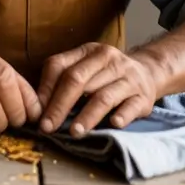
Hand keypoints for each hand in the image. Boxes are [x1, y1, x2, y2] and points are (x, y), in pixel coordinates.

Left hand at [37, 43, 158, 136]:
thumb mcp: (85, 69)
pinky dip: (122, 116)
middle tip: (48, 128)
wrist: (148, 73)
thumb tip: (38, 107)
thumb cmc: (106, 75)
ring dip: (87, 116)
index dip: (45, 90)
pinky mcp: (143, 96)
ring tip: (74, 132)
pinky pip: (131, 106)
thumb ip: (61, 81)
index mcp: (88, 51)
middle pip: (78, 80)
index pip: (60, 66)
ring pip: (103, 96)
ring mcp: (128, 77)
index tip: (36, 113)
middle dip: (60, 106)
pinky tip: (113, 124)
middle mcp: (109, 59)